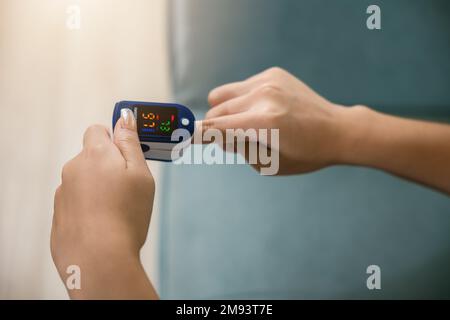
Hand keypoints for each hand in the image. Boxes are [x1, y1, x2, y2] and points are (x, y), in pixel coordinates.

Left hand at [51, 109, 157, 298]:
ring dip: (100, 187)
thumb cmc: (126, 215)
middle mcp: (74, 169)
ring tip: (119, 209)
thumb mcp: (140, 174)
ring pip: (85, 181)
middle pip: (93, 157)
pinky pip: (78, 202)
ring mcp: (63, 193)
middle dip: (110, 166)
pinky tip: (105, 222)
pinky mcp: (60, 215)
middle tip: (130, 186)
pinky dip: (90, 207)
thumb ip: (130, 142)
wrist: (100, 259)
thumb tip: (124, 118)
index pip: (99, 130)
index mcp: (95, 154)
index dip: (116, 138)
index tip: (130, 150)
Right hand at [201, 67, 360, 174]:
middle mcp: (264, 97)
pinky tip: (263, 109)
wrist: (336, 130)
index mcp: (265, 124)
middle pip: (216, 113)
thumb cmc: (305, 155)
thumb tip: (214, 132)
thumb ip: (237, 147)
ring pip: (221, 97)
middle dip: (216, 129)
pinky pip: (239, 88)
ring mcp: (268, 81)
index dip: (195, 136)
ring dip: (226, 113)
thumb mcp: (268, 164)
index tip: (180, 138)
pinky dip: (242, 101)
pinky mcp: (272, 73)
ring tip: (248, 123)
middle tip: (234, 140)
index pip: (216, 128)